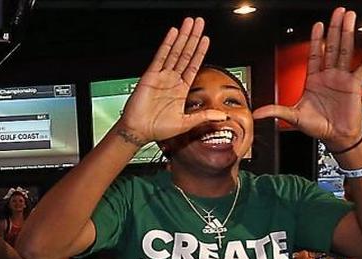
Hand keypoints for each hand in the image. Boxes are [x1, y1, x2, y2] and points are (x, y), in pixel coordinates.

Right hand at [116, 17, 227, 144]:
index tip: (206, 40)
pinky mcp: (151, 75)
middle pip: (185, 54)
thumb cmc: (158, 129)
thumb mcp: (186, 123)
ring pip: (175, 52)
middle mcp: (172, 80)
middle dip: (193, 38)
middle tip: (199, 23)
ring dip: (183, 37)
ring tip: (189, 23)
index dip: (200, 52)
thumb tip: (222, 117)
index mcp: (180, 90)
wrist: (139, 131)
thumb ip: (204, 117)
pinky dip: (167, 44)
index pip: (193, 66)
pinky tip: (173, 33)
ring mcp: (161, 76)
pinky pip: (161, 56)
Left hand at [253, 8, 361, 148]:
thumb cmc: (318, 127)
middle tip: (338, 12)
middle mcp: (329, 76)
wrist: (337, 137)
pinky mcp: (356, 83)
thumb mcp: (294, 117)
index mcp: (314, 80)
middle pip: (332, 46)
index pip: (314, 54)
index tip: (317, 25)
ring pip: (347, 50)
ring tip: (351, 17)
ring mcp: (343, 78)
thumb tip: (258, 113)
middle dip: (334, 29)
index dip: (315, 40)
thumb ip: (276, 111)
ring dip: (349, 33)